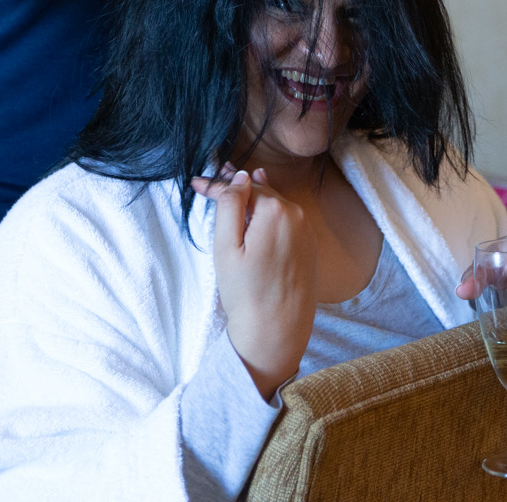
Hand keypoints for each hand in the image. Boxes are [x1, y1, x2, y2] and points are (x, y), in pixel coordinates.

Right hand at [191, 165, 316, 399]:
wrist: (277, 331)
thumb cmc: (246, 292)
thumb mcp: (226, 247)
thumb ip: (231, 205)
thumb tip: (241, 176)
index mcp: (276, 210)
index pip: (242, 187)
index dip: (216, 184)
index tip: (196, 184)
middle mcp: (297, 214)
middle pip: (260, 192)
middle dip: (236, 187)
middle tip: (213, 178)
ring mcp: (307, 230)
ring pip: (274, 205)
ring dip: (254, 199)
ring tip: (234, 188)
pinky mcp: (310, 246)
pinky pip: (286, 221)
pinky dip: (269, 215)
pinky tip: (258, 212)